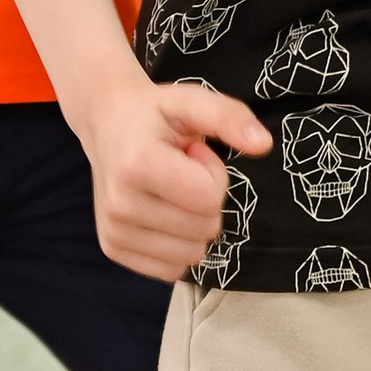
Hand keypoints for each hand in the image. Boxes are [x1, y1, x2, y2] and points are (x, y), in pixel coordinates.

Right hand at [77, 74, 271, 281]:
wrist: (106, 123)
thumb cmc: (154, 113)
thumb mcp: (191, 101)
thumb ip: (229, 117)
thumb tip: (263, 144)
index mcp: (138, 164)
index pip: (209, 198)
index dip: (214, 174)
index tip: (193, 154)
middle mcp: (120, 204)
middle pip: (204, 229)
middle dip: (205, 201)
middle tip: (180, 171)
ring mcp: (114, 231)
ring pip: (191, 255)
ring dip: (192, 225)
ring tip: (170, 190)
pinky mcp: (112, 249)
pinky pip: (170, 269)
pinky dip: (176, 245)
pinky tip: (160, 212)